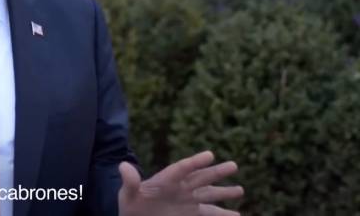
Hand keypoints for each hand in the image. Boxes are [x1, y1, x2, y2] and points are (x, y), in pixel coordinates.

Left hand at [118, 151, 243, 215]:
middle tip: (234, 165)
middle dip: (217, 172)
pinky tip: (237, 215)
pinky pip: (210, 214)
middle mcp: (180, 189)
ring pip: (209, 195)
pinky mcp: (191, 215)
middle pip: (201, 178)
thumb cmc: (131, 206)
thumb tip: (122, 166)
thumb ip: (130, 182)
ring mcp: (187, 202)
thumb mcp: (128, 194)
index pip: (182, 169)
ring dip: (224, 193)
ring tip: (240, 190)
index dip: (195, 162)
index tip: (209, 155)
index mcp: (166, 181)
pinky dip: (223, 215)